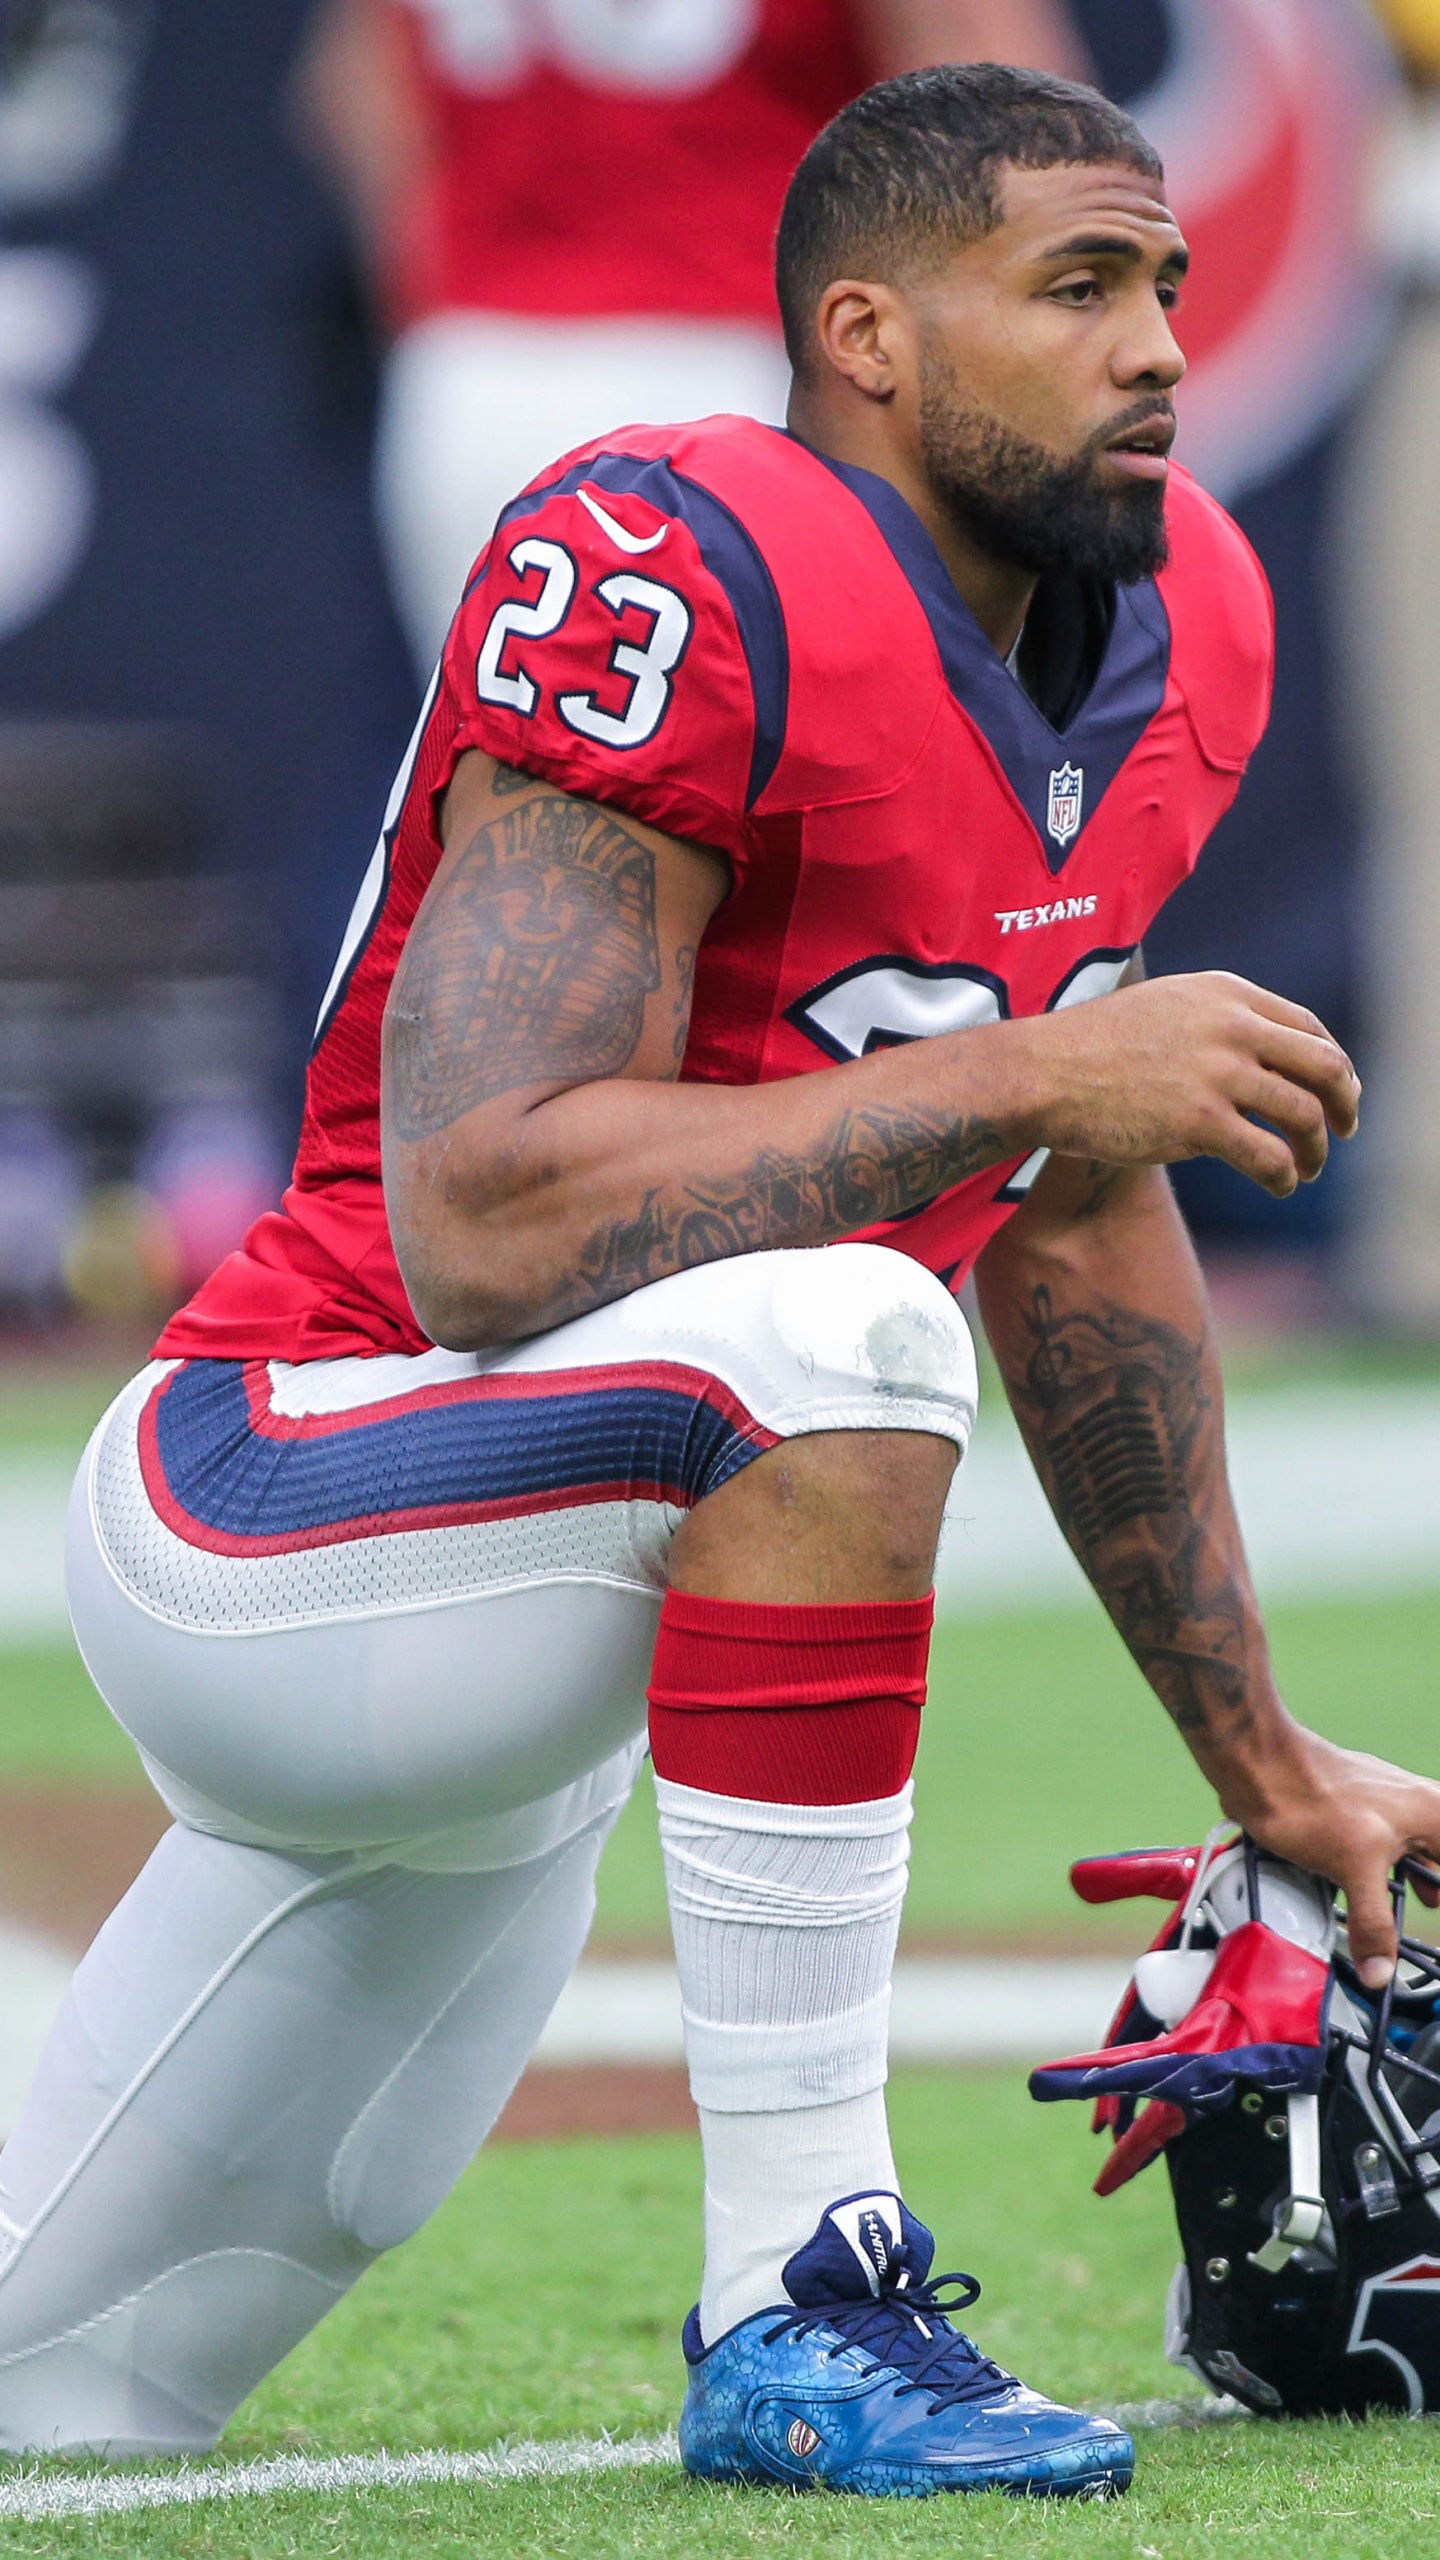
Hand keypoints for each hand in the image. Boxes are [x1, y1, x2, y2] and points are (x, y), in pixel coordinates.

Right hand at [1028, 971, 1359, 1197]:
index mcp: (1225, 995)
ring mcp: (1217, 1074)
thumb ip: (1216, 1023)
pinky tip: (1280, 1185)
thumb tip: (1260, 1064)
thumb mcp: (1164, 1008)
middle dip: (1344, 1103)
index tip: (1336, 1092)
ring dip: (1317, 1148)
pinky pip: (1270, 1156)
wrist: (1043, 1072)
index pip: (1308, 1028)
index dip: (1333, 1064)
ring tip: (1308, 1168)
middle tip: (1344, 1129)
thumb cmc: (1094, 1047)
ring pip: (1304, 1115)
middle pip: (1324, 1066)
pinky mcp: (1199, 1123)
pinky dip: (1286, 1176)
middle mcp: (1231, 1028)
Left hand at [1222, 1727, 1439, 1987]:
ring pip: (1413, 1852)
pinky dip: (1382, 1873)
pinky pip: (1383, 1847)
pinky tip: (1365, 1894)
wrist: (1260, 1763)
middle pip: (1436, 1858)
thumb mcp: (1355, 1869)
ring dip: (1412, 1883)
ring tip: (1411, 1910)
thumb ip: (1375, 1924)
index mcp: (1434, 1812)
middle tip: (1425, 1912)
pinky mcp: (1355, 1810)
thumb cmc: (1313, 1799)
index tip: (1429, 1911)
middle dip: (1431, 1889)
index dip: (1436, 1891)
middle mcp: (1417, 1804)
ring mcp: (1385, 1804)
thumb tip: (1380, 1972)